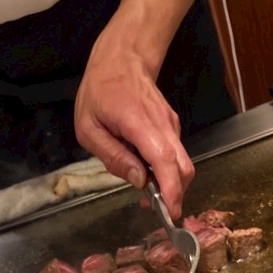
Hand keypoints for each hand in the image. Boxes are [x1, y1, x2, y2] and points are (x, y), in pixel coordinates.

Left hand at [74, 46, 192, 220]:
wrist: (122, 59)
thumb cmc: (100, 92)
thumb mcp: (89, 129)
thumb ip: (113, 157)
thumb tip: (138, 180)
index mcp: (139, 124)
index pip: (165, 161)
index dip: (172, 190)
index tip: (171, 213)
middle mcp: (163, 125)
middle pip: (184, 167)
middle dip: (175, 193)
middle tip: (156, 208)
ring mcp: (171, 125)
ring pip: (181, 163)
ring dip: (168, 182)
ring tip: (145, 186)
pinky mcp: (172, 127)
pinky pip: (174, 154)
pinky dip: (165, 168)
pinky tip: (145, 165)